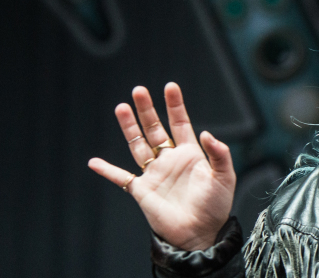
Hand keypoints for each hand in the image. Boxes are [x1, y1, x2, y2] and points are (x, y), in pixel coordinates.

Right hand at [88, 82, 236, 250]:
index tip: (170, 87)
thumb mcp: (224, 177)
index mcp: (190, 154)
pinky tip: (94, 162)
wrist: (200, 233)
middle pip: (155, 129)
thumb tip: (207, 133)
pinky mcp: (142, 190)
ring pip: (137, 145)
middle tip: (138, 90)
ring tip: (121, 107)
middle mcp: (169, 160)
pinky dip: (107, 171)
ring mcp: (154, 174)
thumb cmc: (215, 206)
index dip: (175, 105)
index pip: (180, 123)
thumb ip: (219, 154)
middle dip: (147, 110)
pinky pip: (121, 178)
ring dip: (129, 128)